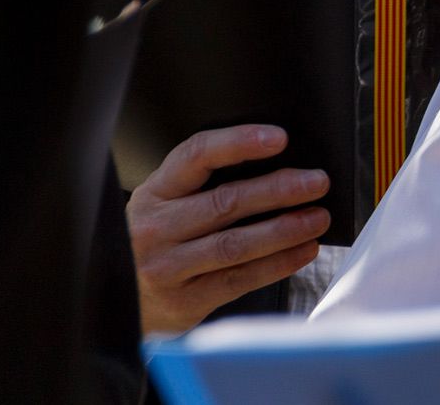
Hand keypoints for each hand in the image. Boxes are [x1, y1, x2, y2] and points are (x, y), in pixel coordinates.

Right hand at [126, 125, 329, 333]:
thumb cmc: (157, 242)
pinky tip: (303, 250)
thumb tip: (279, 167)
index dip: (238, 143)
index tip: (278, 138)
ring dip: (285, 229)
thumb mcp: (165, 205)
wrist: (121, 301)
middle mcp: (155, 229)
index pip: (195, 156)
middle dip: (278, 190)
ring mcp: (167, 267)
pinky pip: (239, 279)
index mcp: (154, 193)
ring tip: (318, 218)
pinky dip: (278, 263)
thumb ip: (204, 185)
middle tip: (316, 182)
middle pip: (225, 202)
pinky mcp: (184, 300)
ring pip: (236, 243)